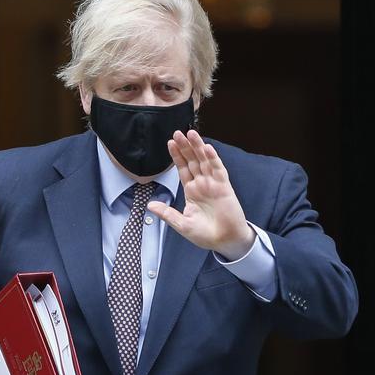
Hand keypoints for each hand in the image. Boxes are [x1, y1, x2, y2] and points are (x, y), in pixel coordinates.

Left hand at [148, 129, 254, 259]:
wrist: (225, 241)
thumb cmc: (205, 234)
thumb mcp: (182, 224)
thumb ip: (167, 214)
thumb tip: (150, 205)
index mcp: (191, 191)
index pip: (182, 169)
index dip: (177, 156)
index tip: (170, 143)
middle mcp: (202, 184)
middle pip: (192, 160)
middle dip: (185, 147)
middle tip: (177, 133)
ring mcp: (213, 184)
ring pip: (205, 161)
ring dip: (198, 147)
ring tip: (191, 133)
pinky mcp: (224, 187)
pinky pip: (218, 170)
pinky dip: (213, 159)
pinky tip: (207, 148)